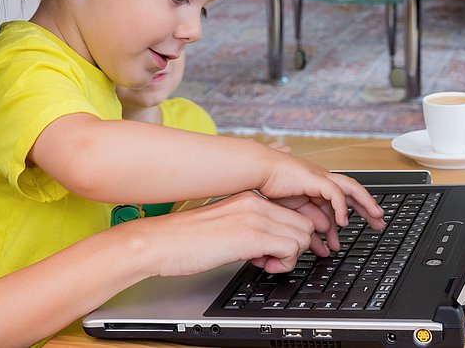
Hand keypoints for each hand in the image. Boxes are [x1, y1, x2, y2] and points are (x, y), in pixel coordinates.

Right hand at [137, 192, 322, 276]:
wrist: (161, 243)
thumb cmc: (186, 239)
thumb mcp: (225, 224)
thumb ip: (250, 227)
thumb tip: (270, 244)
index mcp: (249, 198)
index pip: (293, 212)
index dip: (291, 236)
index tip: (277, 251)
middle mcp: (255, 203)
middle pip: (303, 223)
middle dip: (296, 247)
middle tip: (271, 259)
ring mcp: (254, 217)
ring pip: (302, 235)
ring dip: (290, 256)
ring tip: (266, 263)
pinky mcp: (251, 236)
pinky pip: (291, 248)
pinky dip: (284, 263)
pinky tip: (263, 266)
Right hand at [257, 154, 385, 231]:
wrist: (259, 171)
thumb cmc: (272, 187)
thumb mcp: (296, 212)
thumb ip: (311, 224)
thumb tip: (325, 239)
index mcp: (320, 187)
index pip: (345, 200)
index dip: (357, 212)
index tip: (368, 226)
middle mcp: (324, 180)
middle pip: (353, 193)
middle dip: (368, 208)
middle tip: (380, 223)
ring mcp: (321, 176)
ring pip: (351, 188)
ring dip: (365, 203)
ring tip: (375, 217)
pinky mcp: (315, 178)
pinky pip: (335, 192)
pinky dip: (341, 207)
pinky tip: (343, 221)